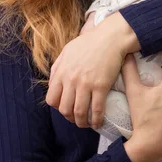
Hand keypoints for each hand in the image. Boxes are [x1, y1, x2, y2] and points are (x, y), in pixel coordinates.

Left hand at [45, 12, 138, 128]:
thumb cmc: (89, 42)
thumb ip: (58, 66)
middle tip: (76, 118)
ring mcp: (86, 84)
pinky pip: (96, 109)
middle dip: (69, 118)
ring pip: (79, 113)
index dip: (58, 107)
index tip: (65, 107)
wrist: (110, 37)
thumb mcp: (67, 51)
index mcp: (62, 72)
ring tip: (86, 123)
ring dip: (82, 123)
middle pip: (64, 109)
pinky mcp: (101, 86)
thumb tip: (53, 80)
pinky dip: (96, 120)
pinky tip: (98, 122)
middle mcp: (71, 80)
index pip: (51, 99)